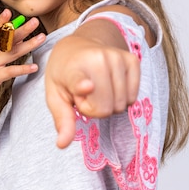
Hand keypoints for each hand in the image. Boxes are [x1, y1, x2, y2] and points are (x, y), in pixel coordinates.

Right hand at [0, 9, 45, 115]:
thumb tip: (17, 37)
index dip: (1, 21)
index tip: (8, 11)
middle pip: (7, 39)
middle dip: (22, 29)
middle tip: (35, 21)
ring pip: (12, 52)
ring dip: (29, 45)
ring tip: (42, 38)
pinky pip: (11, 71)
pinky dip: (23, 69)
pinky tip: (34, 67)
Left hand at [45, 26, 139, 148]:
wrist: (78, 45)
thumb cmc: (64, 73)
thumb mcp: (55, 94)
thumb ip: (62, 119)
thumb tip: (62, 144)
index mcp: (73, 68)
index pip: (80, 80)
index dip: (82, 85)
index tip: (86, 86)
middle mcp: (98, 59)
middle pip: (106, 108)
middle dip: (95, 108)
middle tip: (85, 93)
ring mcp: (118, 57)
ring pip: (121, 104)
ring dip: (109, 103)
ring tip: (96, 87)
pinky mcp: (132, 60)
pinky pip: (133, 97)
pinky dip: (122, 97)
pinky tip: (110, 84)